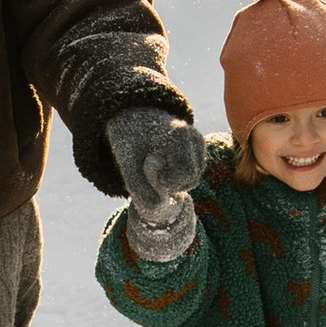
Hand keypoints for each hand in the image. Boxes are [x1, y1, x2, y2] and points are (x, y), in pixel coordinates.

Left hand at [109, 103, 205, 258]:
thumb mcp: (126, 166)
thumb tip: (163, 212)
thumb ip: (140, 191)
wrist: (133, 113)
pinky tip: (163, 162)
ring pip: (193, 179)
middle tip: (149, 167)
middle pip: (192, 179)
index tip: (147, 164)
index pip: (184, 174)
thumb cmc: (129, 140)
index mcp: (179, 134)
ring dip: (172, 181)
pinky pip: (191, 174)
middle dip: (170, 183)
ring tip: (155, 163)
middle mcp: (194, 137)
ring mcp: (199, 142)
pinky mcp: (198, 148)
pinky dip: (176, 175)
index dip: (165, 181)